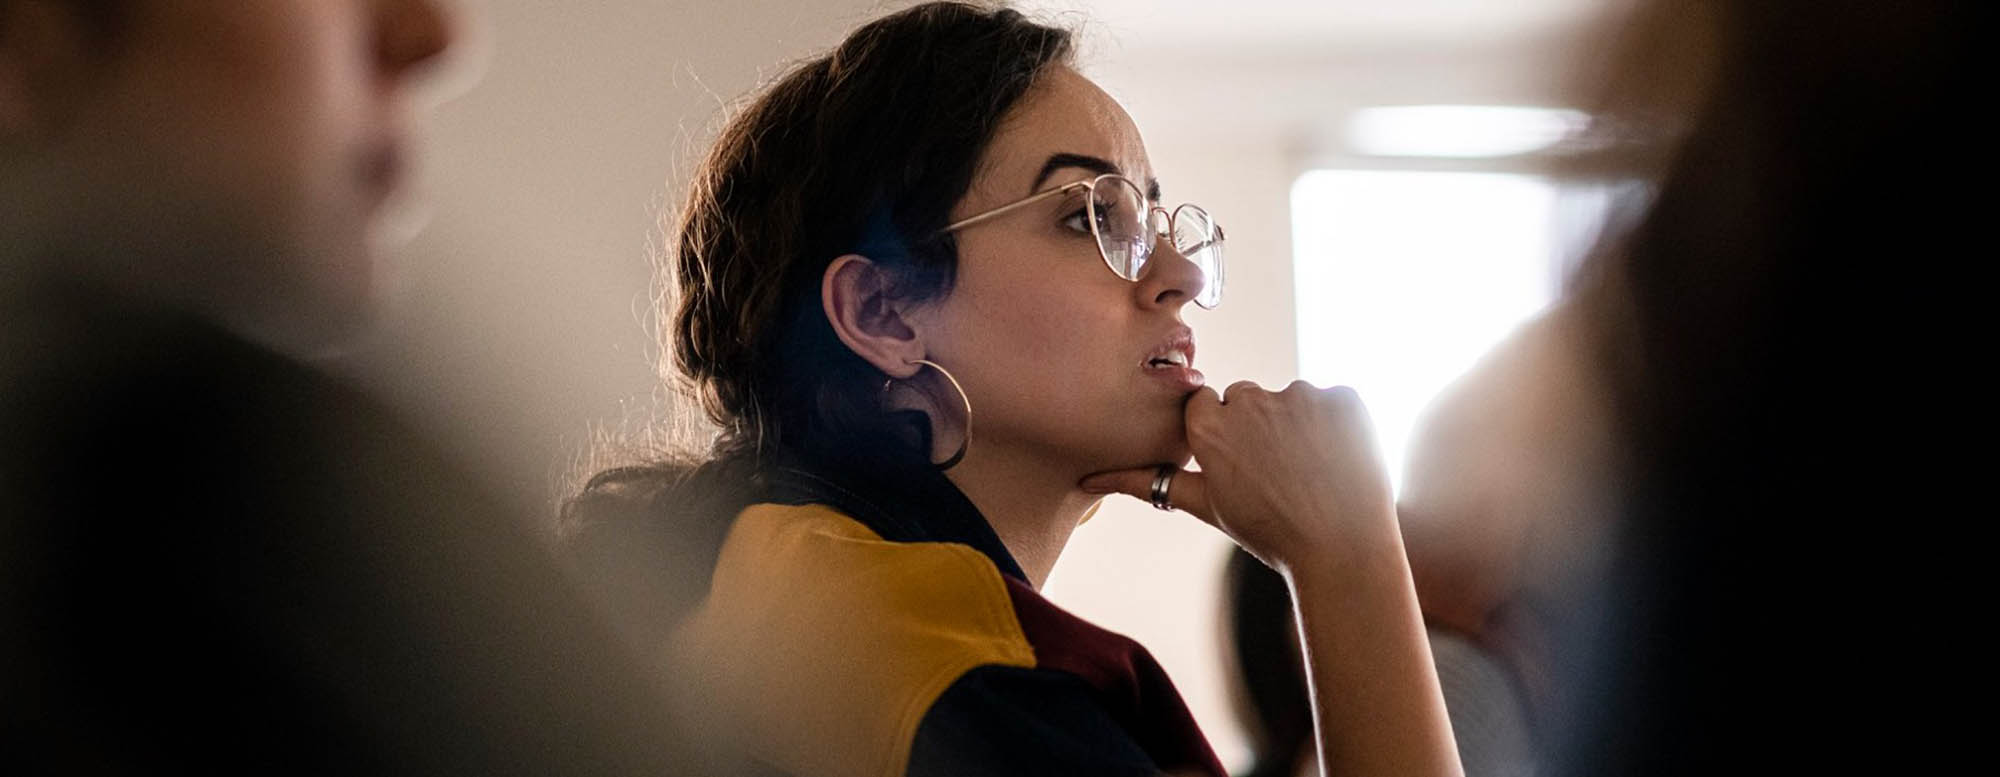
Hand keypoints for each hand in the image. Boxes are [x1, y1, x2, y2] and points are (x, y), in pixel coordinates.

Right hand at [1081, 380, 1397, 573]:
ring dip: (1301, 426)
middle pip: (1247, 398)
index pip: (1207, 404)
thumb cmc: (1267, 533)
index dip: (1224, 435)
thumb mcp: (1204, 505)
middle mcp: (1251, 400)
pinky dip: (1340, 427)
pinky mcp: (1346, 397)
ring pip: (1292, 400)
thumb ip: (1148, 482)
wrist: (1341, 552)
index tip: (1240, 463)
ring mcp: (1302, 395)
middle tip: (1278, 475)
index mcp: (1210, 425)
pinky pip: (1337, 402)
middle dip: (1259, 427)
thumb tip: (1087, 480)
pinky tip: (1340, 463)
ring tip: (1312, 474)